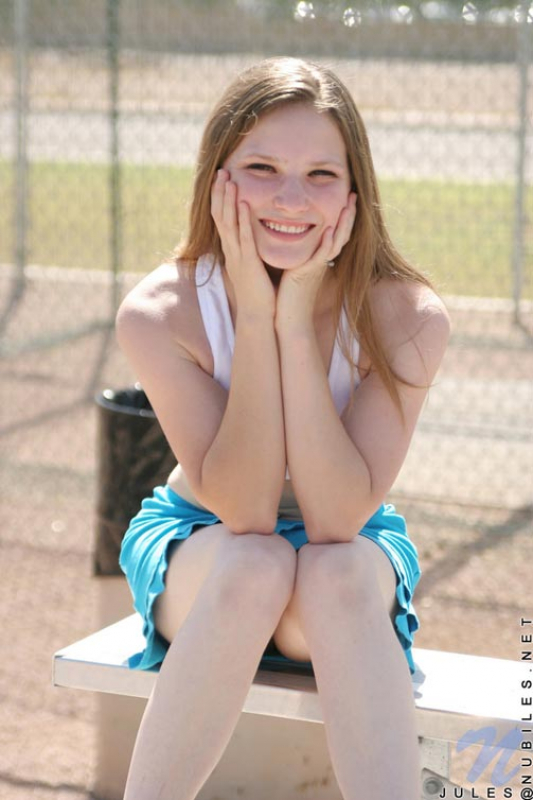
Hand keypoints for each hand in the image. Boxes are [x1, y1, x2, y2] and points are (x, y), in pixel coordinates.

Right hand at [211, 169, 275, 318]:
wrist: (258, 317)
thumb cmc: (258, 294)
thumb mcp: (252, 267)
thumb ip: (251, 252)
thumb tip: (253, 240)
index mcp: (232, 251)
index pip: (222, 220)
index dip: (221, 200)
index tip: (222, 181)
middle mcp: (231, 252)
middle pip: (221, 217)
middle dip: (221, 194)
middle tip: (221, 171)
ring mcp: (238, 257)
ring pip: (230, 224)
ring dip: (229, 201)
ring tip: (229, 180)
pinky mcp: (249, 264)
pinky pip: (245, 238)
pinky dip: (244, 220)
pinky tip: (245, 204)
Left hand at [275, 192, 356, 327]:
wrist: (289, 319)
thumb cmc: (289, 296)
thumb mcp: (295, 269)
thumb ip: (299, 254)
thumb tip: (290, 238)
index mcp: (319, 258)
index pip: (335, 232)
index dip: (342, 216)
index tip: (346, 197)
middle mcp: (322, 260)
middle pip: (341, 233)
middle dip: (348, 214)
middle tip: (353, 194)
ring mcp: (318, 267)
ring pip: (336, 241)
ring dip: (343, 223)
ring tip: (348, 205)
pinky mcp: (308, 273)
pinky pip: (321, 256)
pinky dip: (326, 243)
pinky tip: (328, 229)